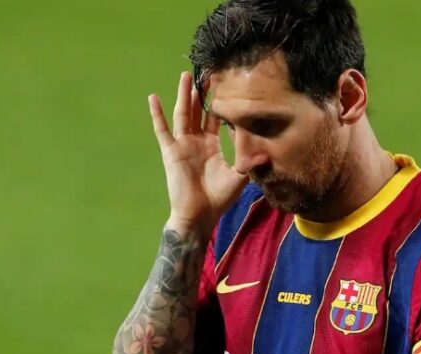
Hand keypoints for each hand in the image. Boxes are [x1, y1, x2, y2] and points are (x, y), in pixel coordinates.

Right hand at [149, 72, 247, 234]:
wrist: (199, 215)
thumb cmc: (219, 198)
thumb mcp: (240, 177)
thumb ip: (251, 161)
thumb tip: (267, 150)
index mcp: (212, 146)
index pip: (217, 120)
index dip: (222, 105)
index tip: (229, 86)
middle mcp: (197, 142)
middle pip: (199, 112)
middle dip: (203, 93)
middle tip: (210, 72)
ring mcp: (183, 145)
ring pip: (183, 114)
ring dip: (184, 95)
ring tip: (186, 76)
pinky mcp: (171, 151)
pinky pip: (162, 130)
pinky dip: (157, 115)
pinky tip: (153, 98)